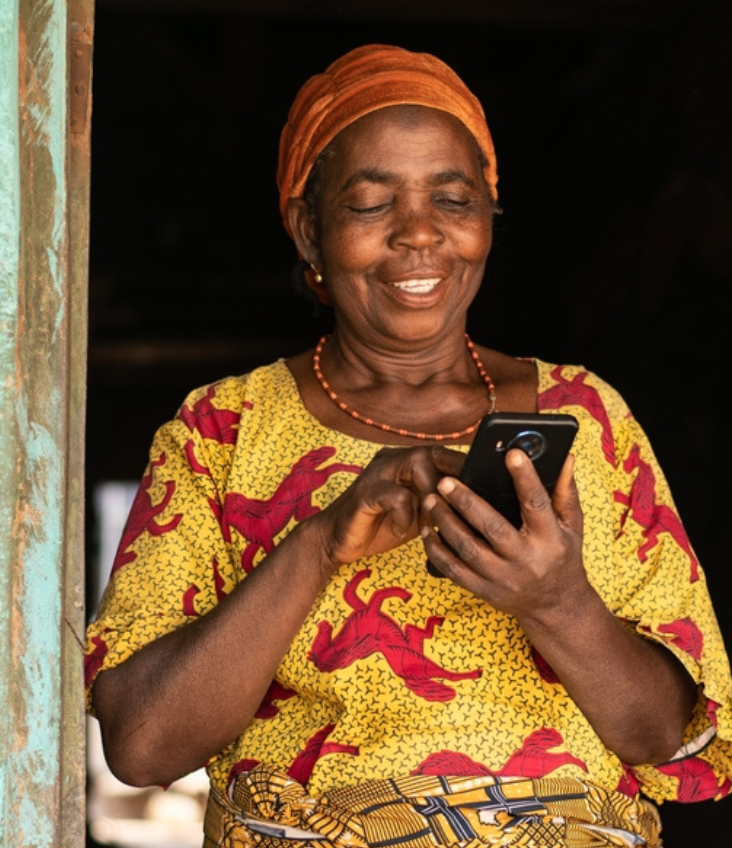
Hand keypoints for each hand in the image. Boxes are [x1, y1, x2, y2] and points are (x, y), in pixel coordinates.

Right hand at [315, 445, 462, 567]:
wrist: (337, 540)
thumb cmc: (379, 526)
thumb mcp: (417, 513)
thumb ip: (439, 502)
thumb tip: (475, 503)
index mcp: (405, 463)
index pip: (441, 454)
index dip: (463, 467)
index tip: (483, 487)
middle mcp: (392, 460)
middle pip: (432, 452)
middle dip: (451, 477)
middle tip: (458, 505)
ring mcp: (377, 473)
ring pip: (416, 463)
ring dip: (431, 492)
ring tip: (429, 516)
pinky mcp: (365, 492)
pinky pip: (397, 495)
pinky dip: (406, 514)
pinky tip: (402, 530)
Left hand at [422, 449, 587, 620]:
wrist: (556, 607)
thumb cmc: (563, 558)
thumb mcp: (572, 527)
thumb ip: (566, 492)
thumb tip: (566, 458)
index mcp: (550, 540)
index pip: (536, 504)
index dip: (525, 478)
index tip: (512, 454)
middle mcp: (526, 560)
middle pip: (493, 528)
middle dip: (467, 502)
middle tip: (446, 481)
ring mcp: (504, 579)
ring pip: (468, 549)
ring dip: (445, 523)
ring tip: (430, 500)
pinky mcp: (485, 591)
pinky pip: (454, 571)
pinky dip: (437, 551)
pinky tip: (426, 531)